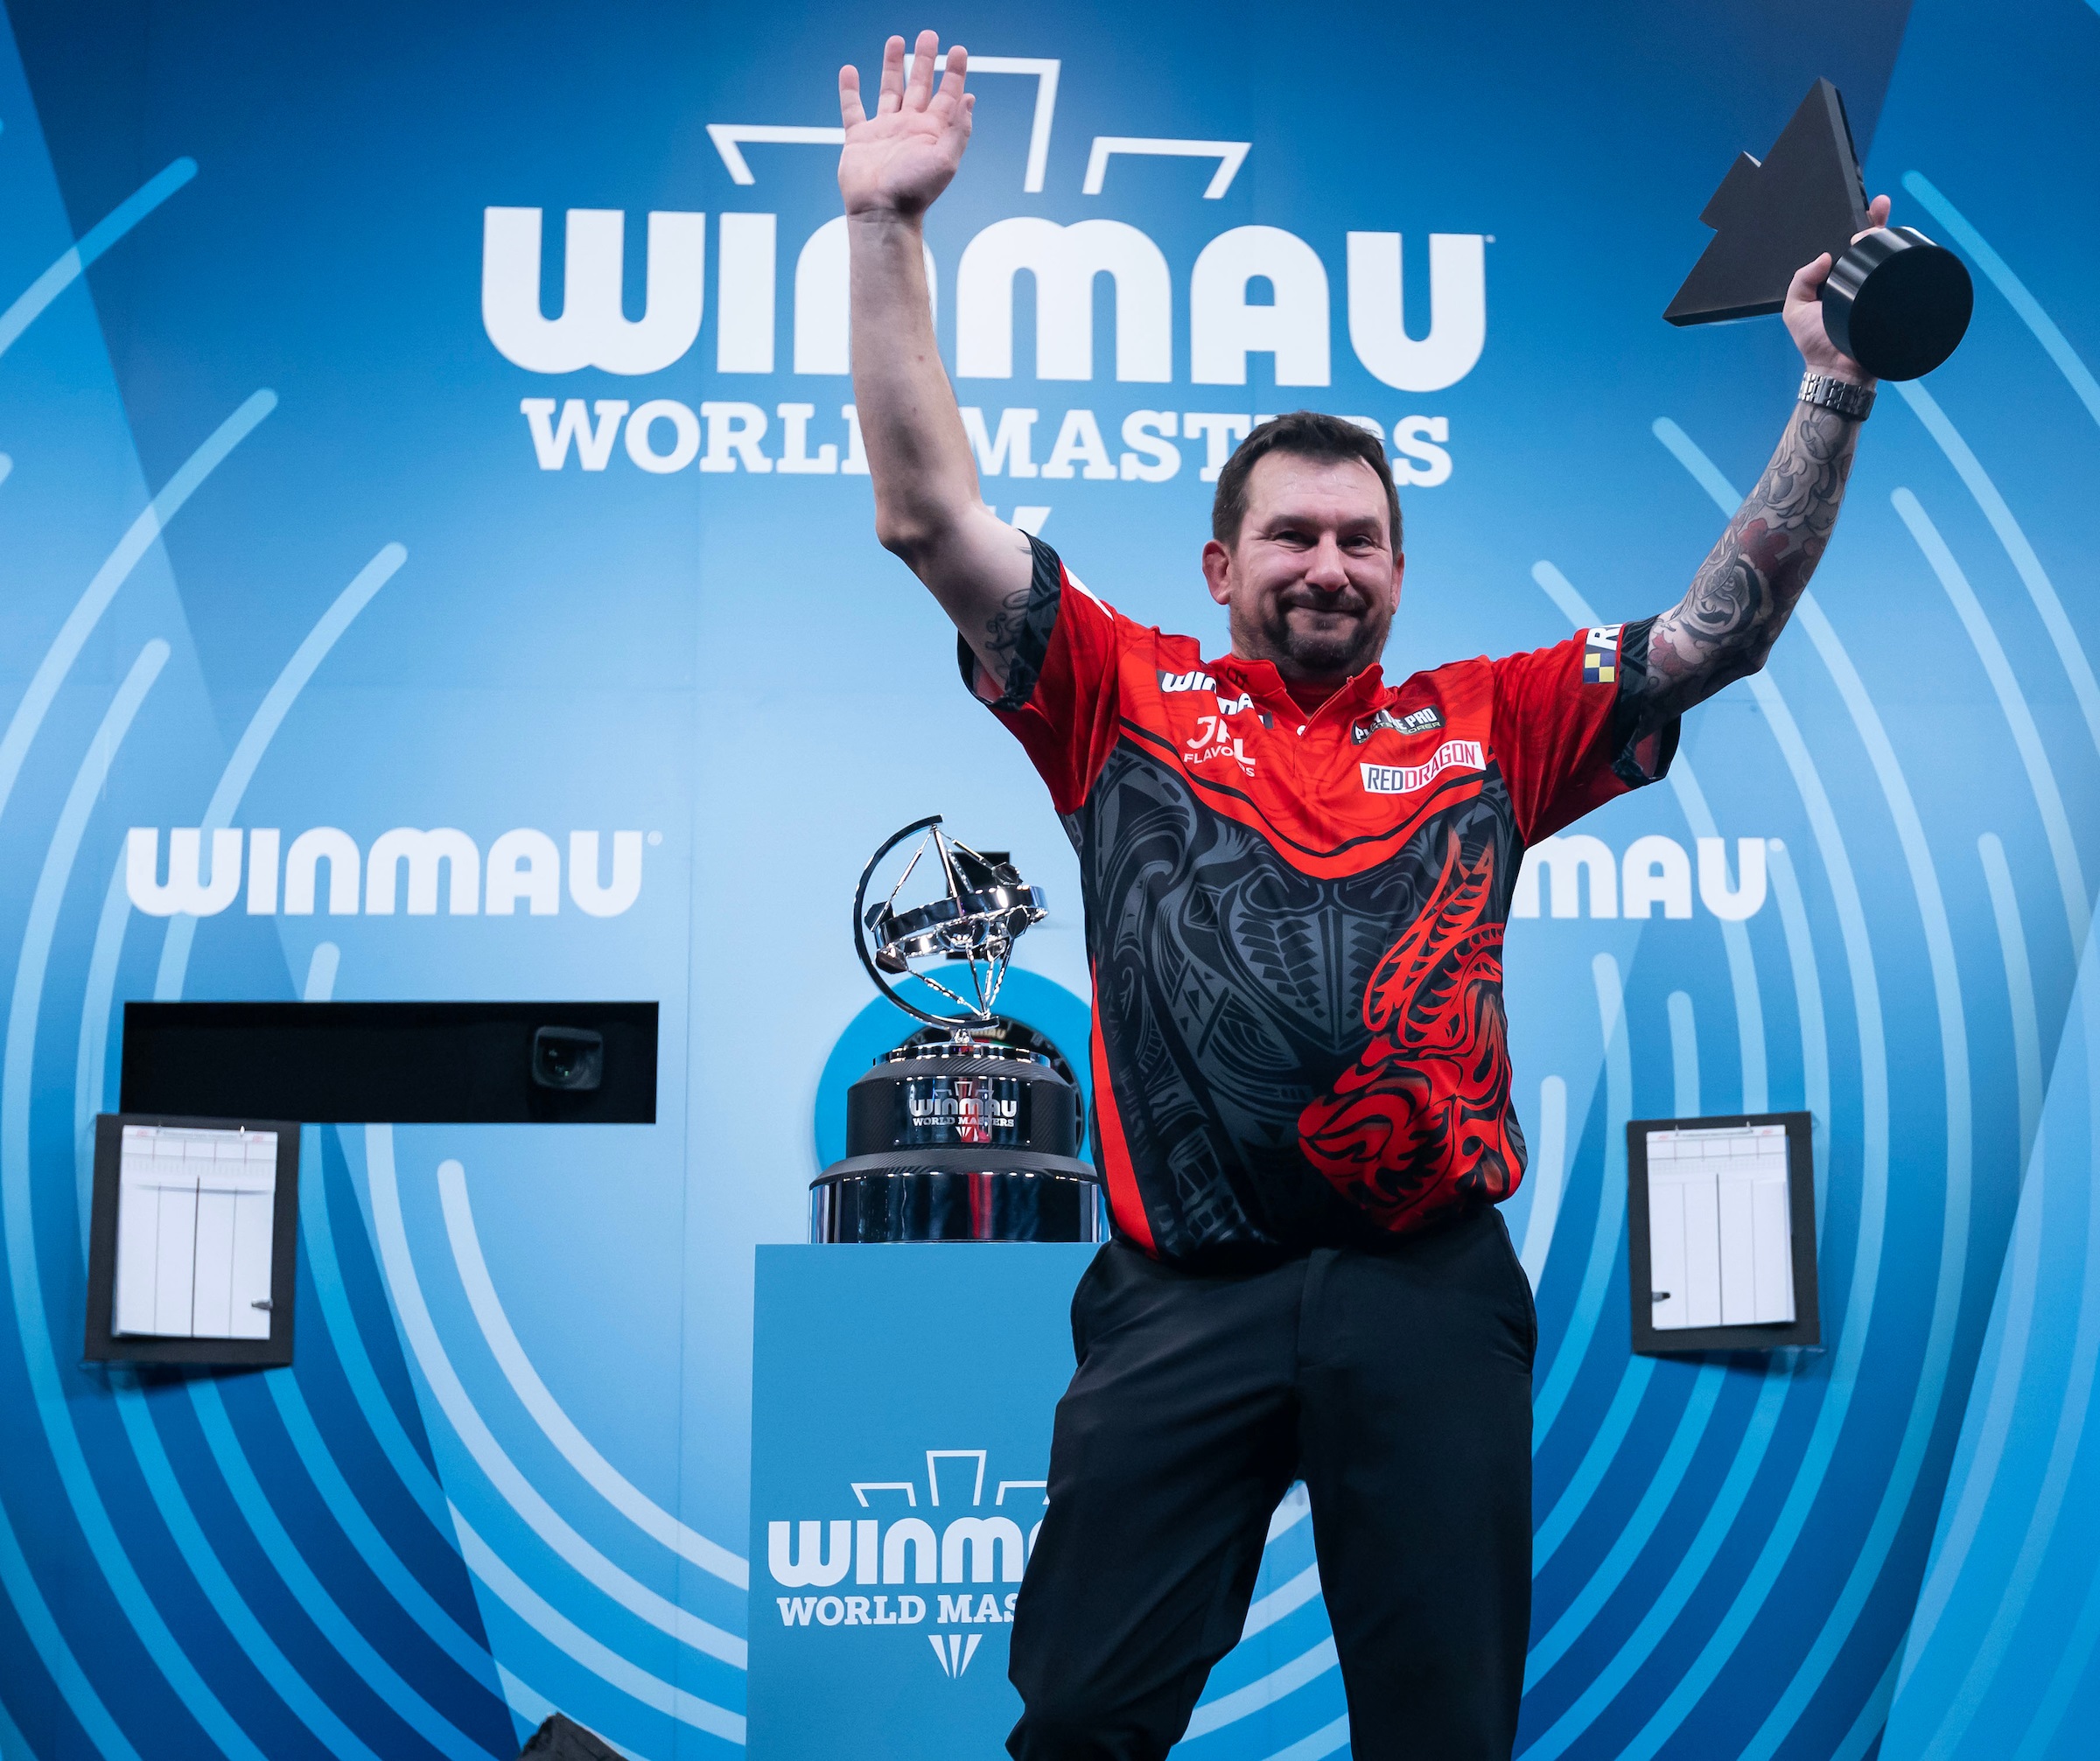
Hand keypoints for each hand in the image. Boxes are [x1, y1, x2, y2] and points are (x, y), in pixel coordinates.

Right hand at [838, 31, 972, 219]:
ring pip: (890, 90)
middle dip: (925, 59)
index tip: (959, 50)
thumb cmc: (915, 192)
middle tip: (929, 35)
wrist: (881, 213)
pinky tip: (849, 71)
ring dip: (893, 65)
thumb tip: (969, 98)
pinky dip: (849, 90)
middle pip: (919, 84)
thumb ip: (958, 129)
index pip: (948, 94)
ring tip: (896, 40)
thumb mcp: (946, 161)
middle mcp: (910, 127)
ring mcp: (884, 130)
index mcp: (933, 131)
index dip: (954, 72)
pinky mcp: (859, 138)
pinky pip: (853, 109)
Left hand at [1784, 192, 1891, 381]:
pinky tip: (1901, 246)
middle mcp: (1860, 282)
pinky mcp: (1894, 301)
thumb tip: (1823, 257)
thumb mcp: (1795, 309)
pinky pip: (1902, 277)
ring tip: (1880, 225)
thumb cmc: (1816, 344)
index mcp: (1838, 281)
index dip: (1857, 227)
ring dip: (1888, 237)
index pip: (1848, 249)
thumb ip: (1800, 281)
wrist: (1839, 371)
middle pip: (1872, 246)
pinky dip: (1905, 261)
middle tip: (1880, 207)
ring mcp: (1878, 290)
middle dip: (1877, 223)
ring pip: (1887, 257)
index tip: (1863, 209)